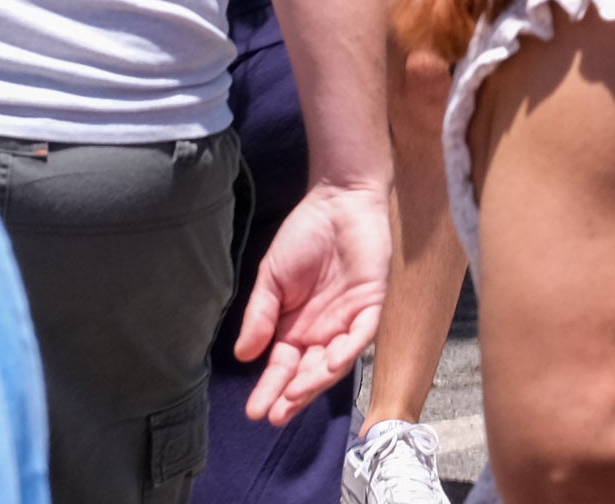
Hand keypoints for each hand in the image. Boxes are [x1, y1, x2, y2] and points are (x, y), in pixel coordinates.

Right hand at [232, 177, 393, 421]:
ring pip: (335, 361)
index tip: (254, 411)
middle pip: (308, 372)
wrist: (337, 199)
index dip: (270, 389)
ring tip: (295, 398)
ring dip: (316, 381)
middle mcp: (322, 330)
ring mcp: (347, 318)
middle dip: (293, 396)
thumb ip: (260, 317)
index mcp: (295, 328)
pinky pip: (362, 333)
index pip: (282, 367)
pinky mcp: (371, 303)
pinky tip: (331, 364)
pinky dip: (349, 350)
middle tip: (276, 415)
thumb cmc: (304, 237)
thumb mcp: (271, 279)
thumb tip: (243, 355)